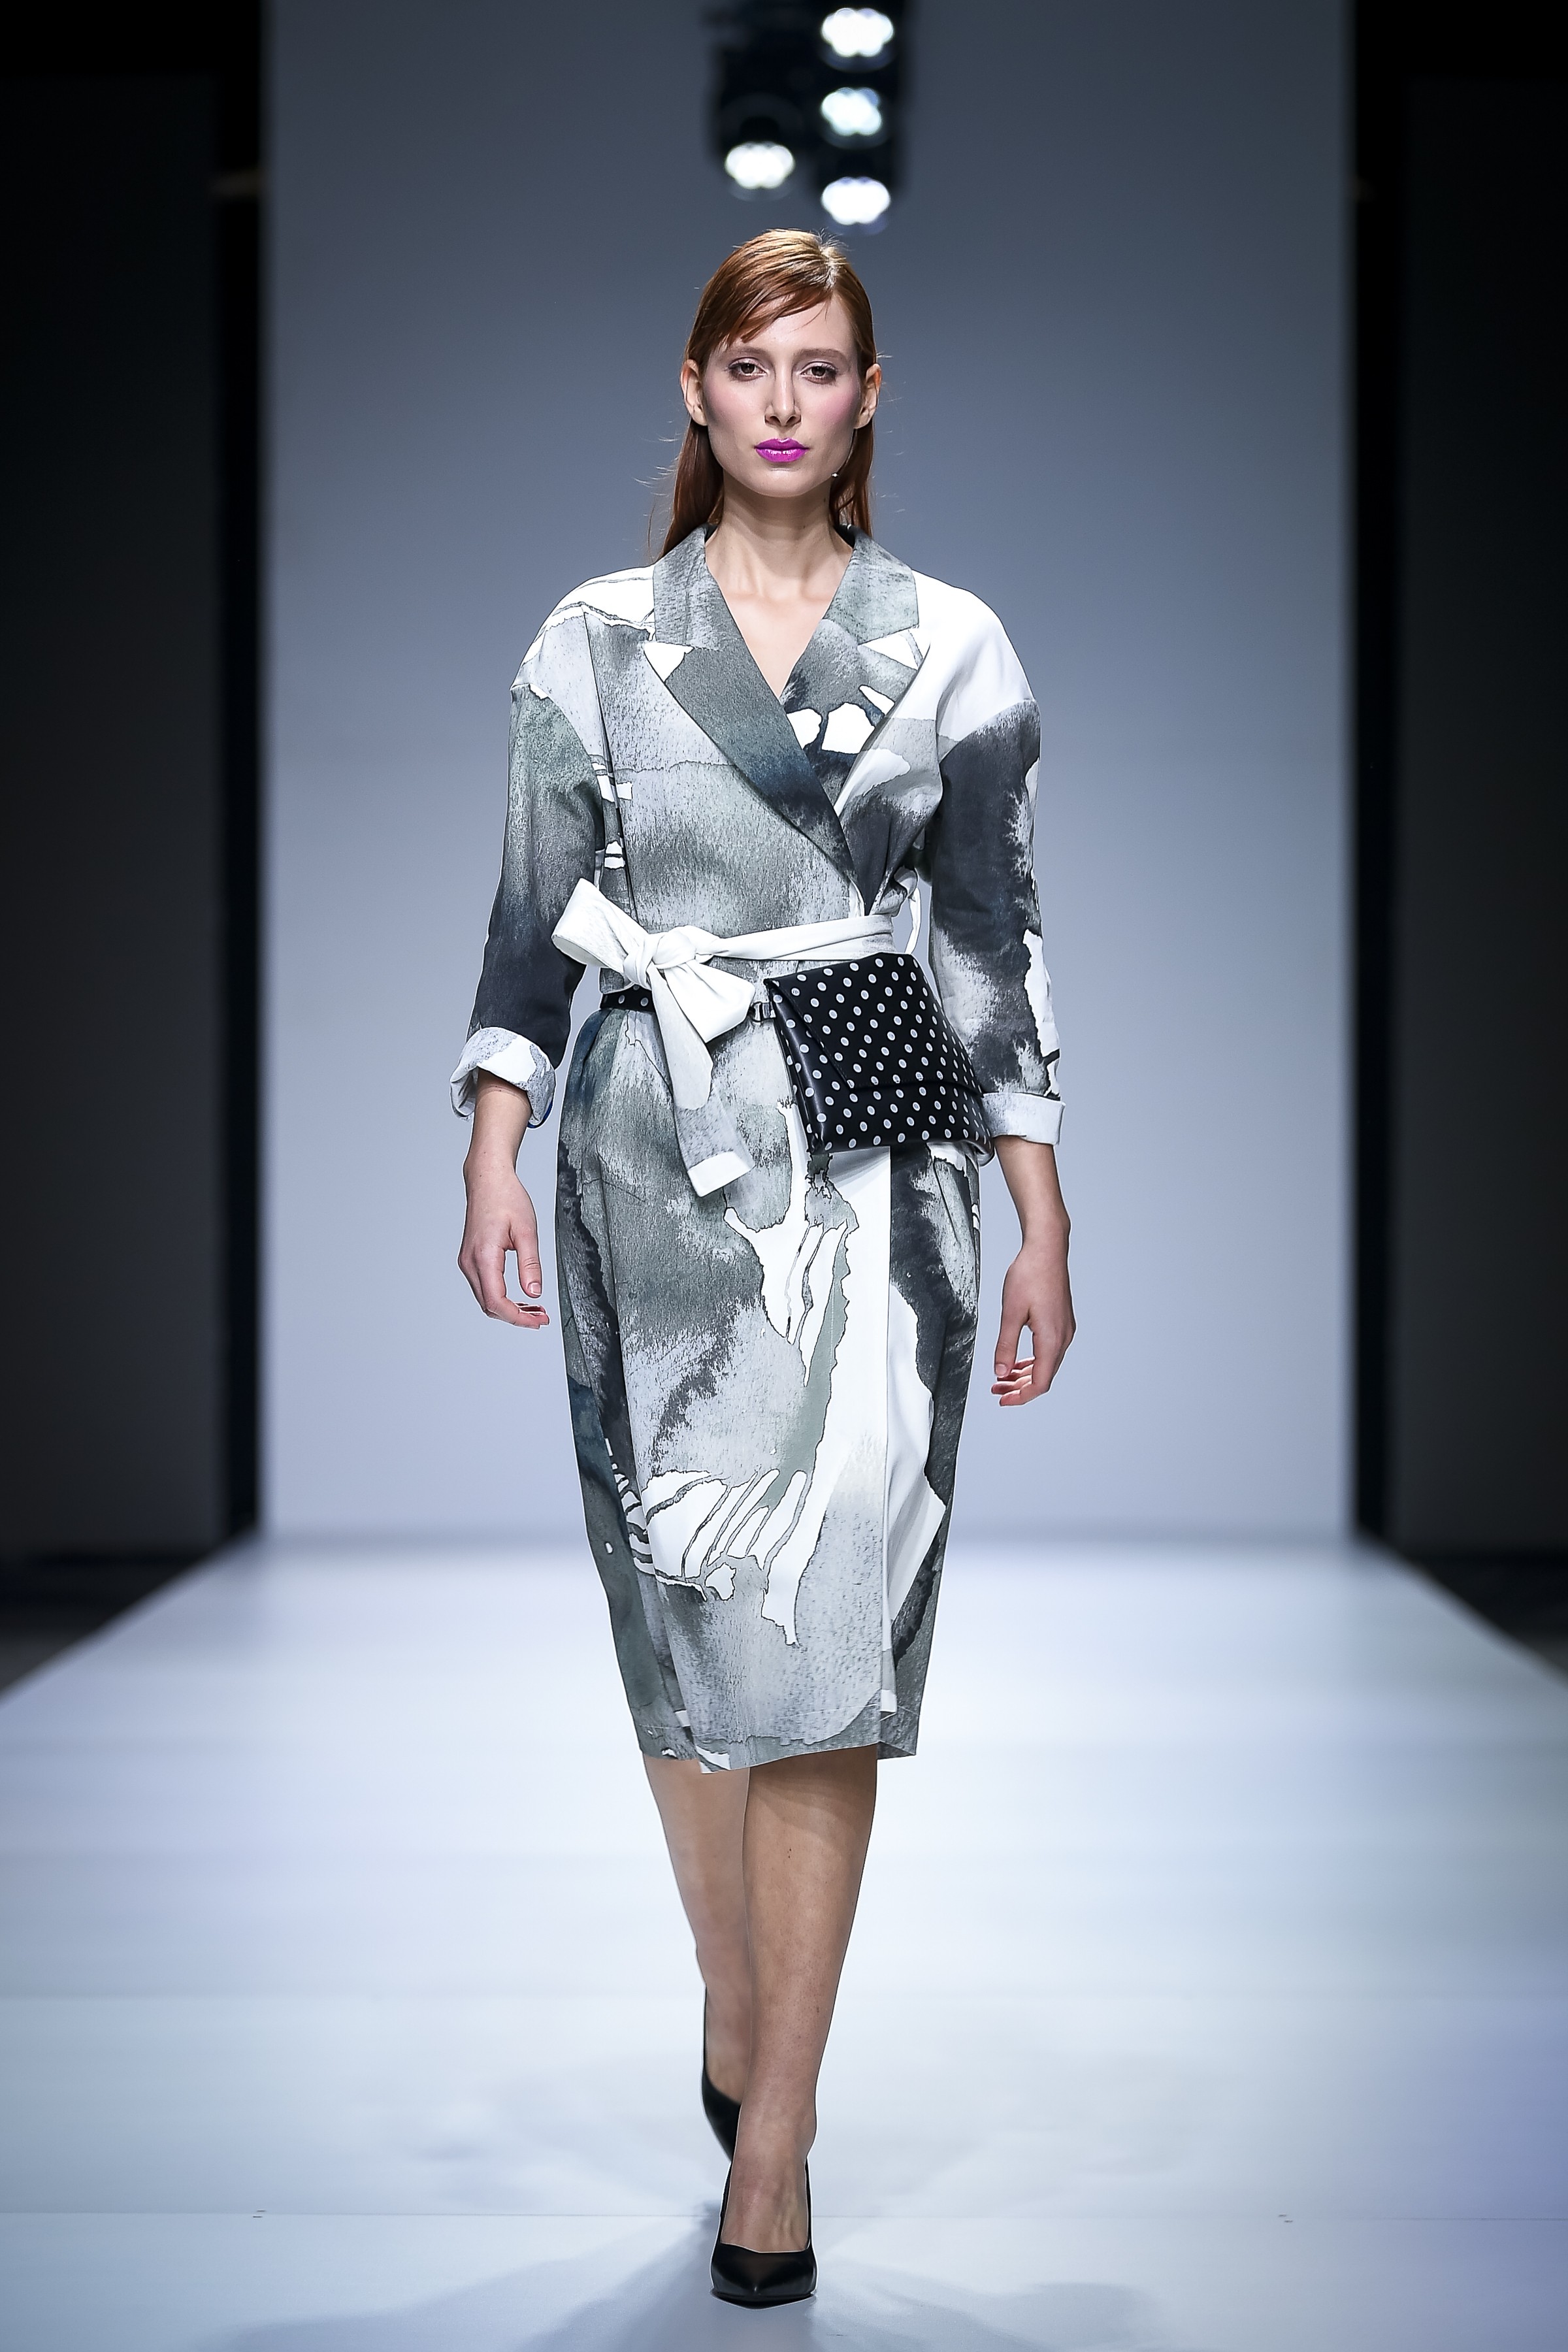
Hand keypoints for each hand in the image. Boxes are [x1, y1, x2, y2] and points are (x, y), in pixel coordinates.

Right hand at [458, 1073, 548, 1327]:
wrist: (488, 1180)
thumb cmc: (506, 1199)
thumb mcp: (527, 1231)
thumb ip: (530, 1264)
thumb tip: (534, 1293)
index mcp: (484, 1257)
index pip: (497, 1302)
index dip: (518, 1318)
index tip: (538, 1322)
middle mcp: (470, 1262)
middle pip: (489, 1305)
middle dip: (516, 1317)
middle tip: (541, 1318)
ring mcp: (468, 1261)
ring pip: (485, 1298)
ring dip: (508, 1308)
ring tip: (534, 1309)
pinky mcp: (471, 1258)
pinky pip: (484, 1287)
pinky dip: (501, 1296)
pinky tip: (519, 1296)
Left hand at [990, 1135, 1073, 1406]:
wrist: (1046, 1249)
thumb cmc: (1029, 1275)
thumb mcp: (1011, 1313)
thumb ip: (1005, 1346)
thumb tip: (1001, 1373)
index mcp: (1051, 1340)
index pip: (1040, 1383)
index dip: (1021, 1397)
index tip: (1002, 1400)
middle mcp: (1063, 1338)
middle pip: (1044, 1376)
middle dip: (1020, 1388)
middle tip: (997, 1390)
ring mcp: (1064, 1330)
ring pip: (1046, 1364)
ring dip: (1025, 1374)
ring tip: (1002, 1378)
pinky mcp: (1061, 1322)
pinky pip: (1048, 1351)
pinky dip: (1032, 1360)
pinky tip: (1017, 1361)